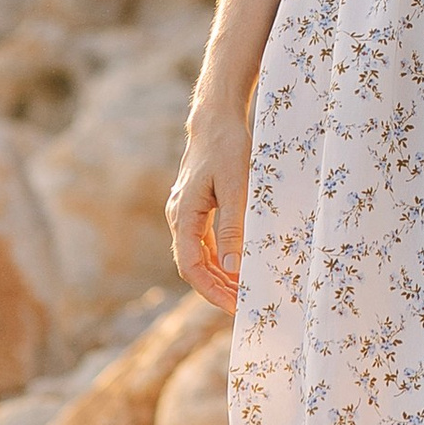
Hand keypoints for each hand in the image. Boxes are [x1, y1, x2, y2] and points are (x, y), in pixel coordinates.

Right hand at [169, 91, 251, 312]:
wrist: (215, 119)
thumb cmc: (227, 148)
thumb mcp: (237, 188)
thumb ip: (233, 228)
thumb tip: (231, 268)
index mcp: (184, 214)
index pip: (191, 266)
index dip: (211, 290)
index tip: (235, 305)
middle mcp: (179, 217)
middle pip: (192, 266)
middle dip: (216, 289)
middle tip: (244, 305)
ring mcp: (185, 213)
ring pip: (197, 256)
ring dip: (218, 276)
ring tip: (243, 291)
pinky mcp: (195, 208)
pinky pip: (203, 243)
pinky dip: (218, 259)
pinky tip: (237, 267)